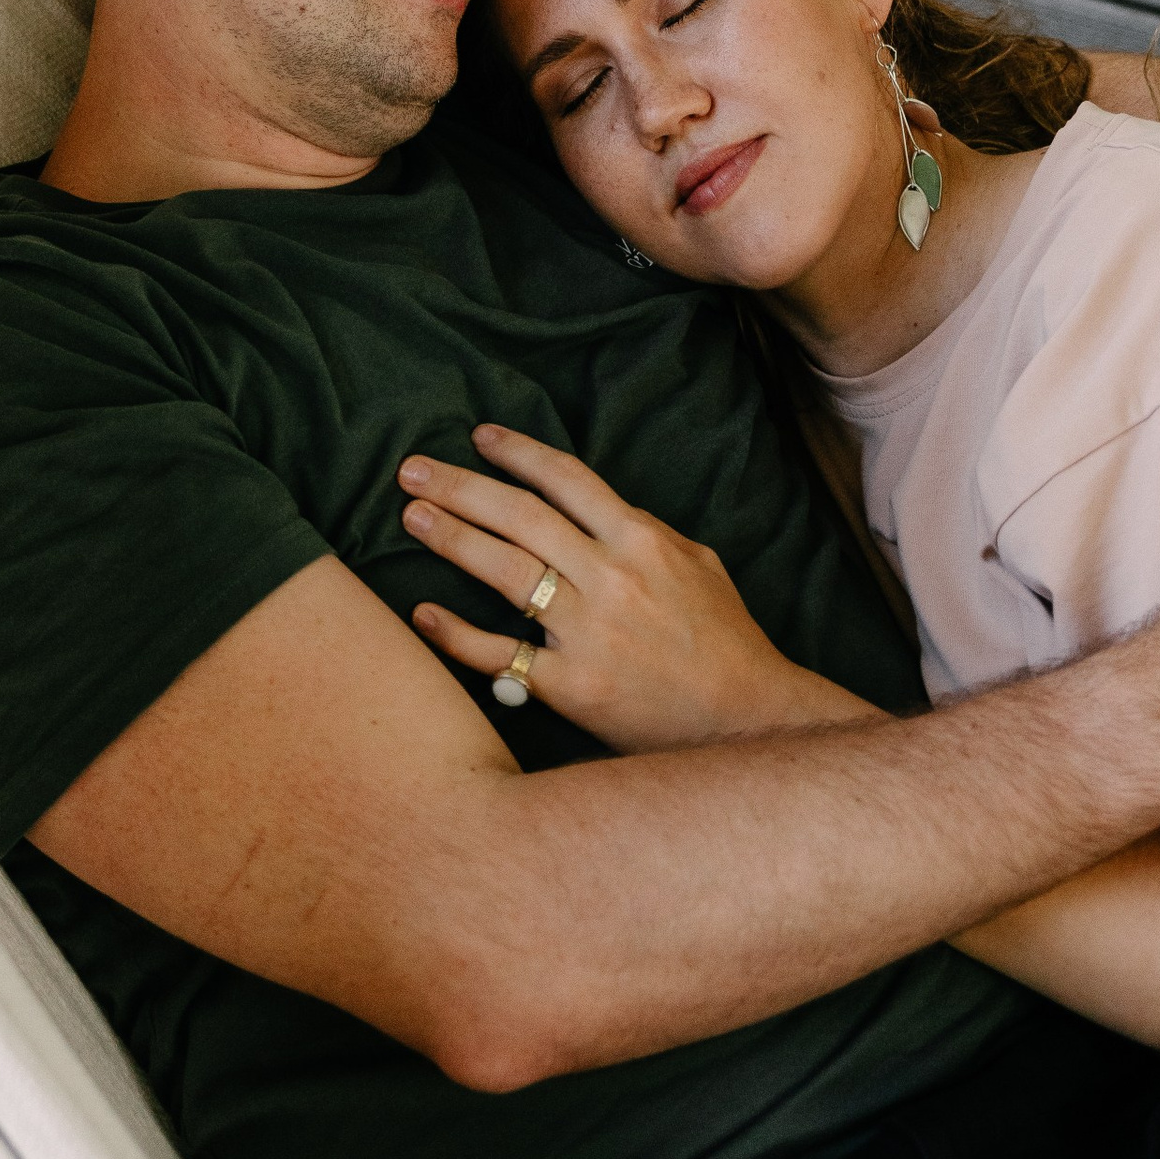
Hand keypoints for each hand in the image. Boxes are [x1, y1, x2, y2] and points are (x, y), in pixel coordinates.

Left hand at [398, 424, 869, 751]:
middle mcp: (609, 577)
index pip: (567, 480)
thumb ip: (643, 534)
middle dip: (462, 488)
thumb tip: (594, 515)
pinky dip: (459, 635)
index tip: (478, 438)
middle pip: (521, 517)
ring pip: (506, 572)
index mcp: (641, 539)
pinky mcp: (573, 687)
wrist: (746, 720)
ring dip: (453, 539)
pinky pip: (504, 655)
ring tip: (413, 517)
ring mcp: (588, 633)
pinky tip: (425, 615)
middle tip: (413, 470)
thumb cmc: (725, 640)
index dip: (518, 453)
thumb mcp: (697, 563)